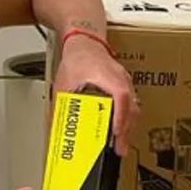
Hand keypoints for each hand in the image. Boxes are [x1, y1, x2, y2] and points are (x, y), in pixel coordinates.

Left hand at [53, 33, 139, 153]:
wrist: (84, 41)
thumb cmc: (77, 58)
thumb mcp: (64, 84)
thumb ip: (61, 106)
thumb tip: (56, 126)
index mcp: (106, 75)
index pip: (120, 94)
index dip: (120, 115)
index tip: (116, 131)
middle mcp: (120, 77)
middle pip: (131, 106)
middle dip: (126, 129)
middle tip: (120, 148)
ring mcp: (125, 81)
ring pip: (134, 106)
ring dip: (128, 126)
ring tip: (121, 144)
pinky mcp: (125, 85)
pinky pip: (132, 104)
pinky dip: (127, 118)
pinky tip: (120, 129)